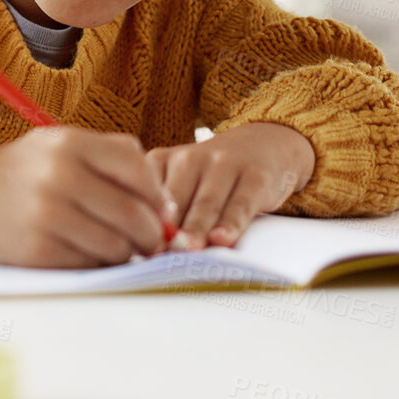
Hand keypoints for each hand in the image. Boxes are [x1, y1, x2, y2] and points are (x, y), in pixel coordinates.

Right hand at [0, 127, 174, 267]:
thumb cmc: (25, 172)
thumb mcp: (63, 146)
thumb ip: (115, 164)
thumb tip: (167, 209)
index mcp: (71, 142)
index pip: (139, 169)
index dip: (158, 197)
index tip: (162, 213)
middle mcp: (59, 174)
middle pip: (134, 214)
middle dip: (152, 236)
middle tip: (152, 244)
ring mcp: (46, 212)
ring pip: (116, 245)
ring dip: (125, 254)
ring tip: (116, 248)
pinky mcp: (35, 248)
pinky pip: (88, 264)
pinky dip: (96, 264)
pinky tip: (85, 253)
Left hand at [146, 122, 315, 250]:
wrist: (260, 145)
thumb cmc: (210, 178)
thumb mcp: (180, 183)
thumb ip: (164, 213)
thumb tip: (149, 253)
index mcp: (162, 161)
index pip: (145, 194)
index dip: (141, 223)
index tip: (138, 248)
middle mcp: (189, 159)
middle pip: (175, 201)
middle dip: (168, 230)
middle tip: (159, 254)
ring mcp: (223, 164)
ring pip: (206, 203)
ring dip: (196, 229)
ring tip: (188, 250)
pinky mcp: (255, 176)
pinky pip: (240, 204)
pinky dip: (231, 223)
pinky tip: (222, 239)